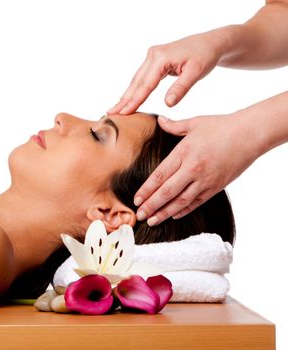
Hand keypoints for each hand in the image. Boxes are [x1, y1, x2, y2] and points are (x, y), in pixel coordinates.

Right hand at [108, 31, 224, 114]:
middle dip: (124, 100)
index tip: (123, 113)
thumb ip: (181, 88)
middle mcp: (152, 55)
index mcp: (160, 58)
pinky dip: (134, 89)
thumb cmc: (205, 56)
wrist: (210, 43)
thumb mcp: (196, 73)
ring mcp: (152, 57)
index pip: (145, 85)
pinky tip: (126, 98)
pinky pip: (142, 78)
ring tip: (115, 109)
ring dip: (126, 96)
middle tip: (110, 114)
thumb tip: (167, 104)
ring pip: (137, 80)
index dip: (134, 101)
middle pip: (136, 83)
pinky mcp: (154, 60)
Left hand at [135, 114, 259, 225]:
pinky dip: (184, 210)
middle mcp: (193, 169)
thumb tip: (160, 120)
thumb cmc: (222, 126)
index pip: (159, 176)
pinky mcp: (216, 186)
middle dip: (151, 205)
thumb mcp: (195, 123)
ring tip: (152, 221)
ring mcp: (205, 180)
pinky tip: (173, 215)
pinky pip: (197, 202)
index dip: (146, 190)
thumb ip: (174, 125)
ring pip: (181, 201)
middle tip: (139, 215)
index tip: (136, 199)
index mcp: (184, 153)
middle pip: (167, 192)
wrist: (251, 134)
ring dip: (165, 212)